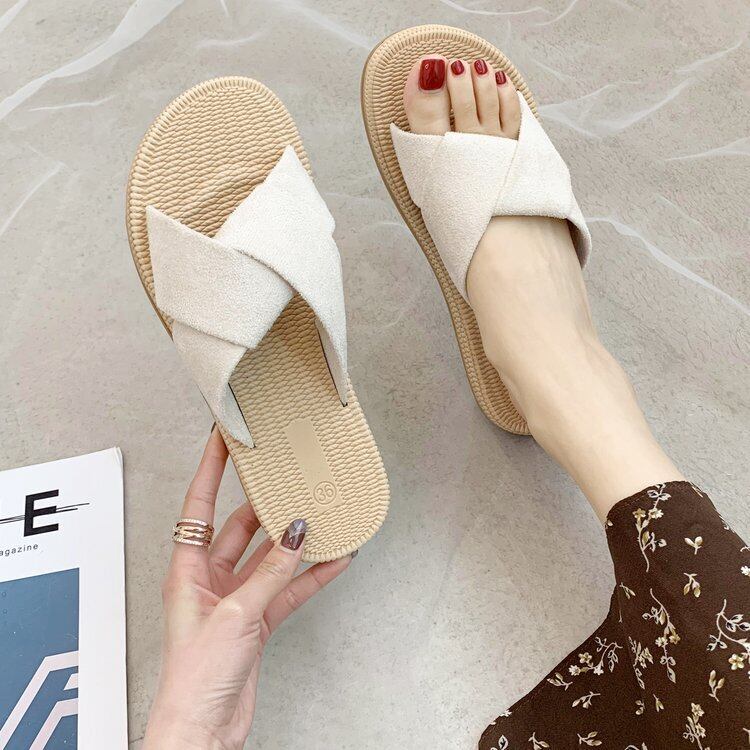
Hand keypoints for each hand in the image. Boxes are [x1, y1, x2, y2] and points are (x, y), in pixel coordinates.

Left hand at [143, 427, 353, 749]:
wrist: (203, 730)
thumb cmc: (194, 680)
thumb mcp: (234, 615)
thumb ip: (270, 573)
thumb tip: (294, 535)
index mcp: (188, 570)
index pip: (198, 505)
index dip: (210, 469)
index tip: (223, 439)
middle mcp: (210, 579)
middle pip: (240, 528)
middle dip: (265, 505)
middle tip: (285, 478)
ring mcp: (236, 599)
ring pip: (270, 557)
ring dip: (294, 542)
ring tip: (319, 517)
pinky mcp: (257, 621)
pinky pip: (288, 588)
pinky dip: (310, 575)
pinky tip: (332, 561)